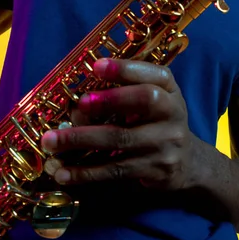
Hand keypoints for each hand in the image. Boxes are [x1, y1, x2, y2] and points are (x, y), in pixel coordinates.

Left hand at [41, 58, 198, 189]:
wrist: (188, 162)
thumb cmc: (157, 121)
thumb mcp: (152, 97)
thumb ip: (123, 89)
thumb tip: (74, 96)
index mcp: (169, 88)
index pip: (152, 74)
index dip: (125, 69)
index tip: (97, 66)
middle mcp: (172, 112)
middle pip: (143, 101)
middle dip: (108, 100)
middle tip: (77, 104)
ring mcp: (166, 143)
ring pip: (121, 139)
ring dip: (82, 140)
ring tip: (50, 141)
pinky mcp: (155, 170)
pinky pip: (116, 170)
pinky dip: (86, 172)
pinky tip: (63, 173)